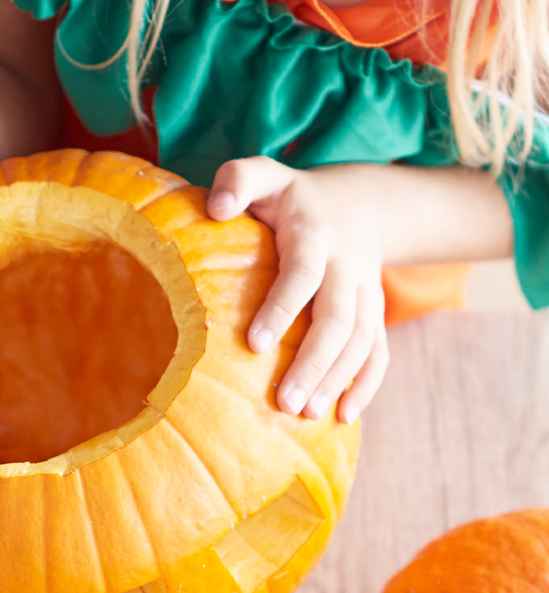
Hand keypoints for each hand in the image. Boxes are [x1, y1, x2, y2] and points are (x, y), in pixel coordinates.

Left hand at [207, 157, 388, 424]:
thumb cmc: (288, 196)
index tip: (255, 344)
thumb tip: (215, 208)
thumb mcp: (263, 174)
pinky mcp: (373, 313)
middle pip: (338, 319)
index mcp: (315, 234)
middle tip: (285, 402)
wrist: (359, 202)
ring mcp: (366, 292)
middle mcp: (346, 266)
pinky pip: (378, 352)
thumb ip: (238, 180)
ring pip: (361, 341)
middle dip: (314, 362)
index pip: (302, 274)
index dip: (282, 308)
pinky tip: (343, 417)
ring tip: (308, 414)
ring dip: (337, 380)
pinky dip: (365, 385)